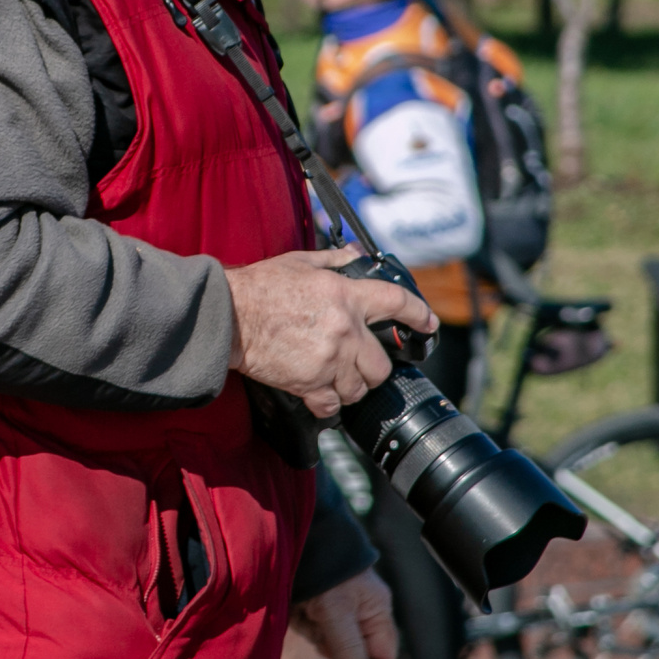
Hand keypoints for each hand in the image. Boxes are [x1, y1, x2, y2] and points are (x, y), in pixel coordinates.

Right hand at [224, 247, 437, 417]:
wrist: (230, 315)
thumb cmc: (260, 287)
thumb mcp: (300, 262)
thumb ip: (334, 260)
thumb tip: (355, 253)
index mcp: (347, 296)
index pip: (397, 304)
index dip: (419, 315)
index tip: (428, 324)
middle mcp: (345, 330)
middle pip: (381, 365)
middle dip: (374, 368)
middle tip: (360, 364)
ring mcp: (330, 360)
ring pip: (359, 387)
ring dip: (351, 386)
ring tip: (337, 379)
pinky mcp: (309, 383)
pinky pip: (332, 404)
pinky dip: (328, 404)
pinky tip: (320, 396)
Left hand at [291, 570, 396, 658]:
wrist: (302, 539)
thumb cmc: (326, 571)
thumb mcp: (337, 612)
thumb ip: (349, 648)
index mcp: (378, 612)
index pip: (382, 658)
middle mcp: (364, 612)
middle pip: (352, 653)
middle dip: (332, 647)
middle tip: (317, 624)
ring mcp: (342, 609)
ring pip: (329, 642)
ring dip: (315, 632)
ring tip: (306, 609)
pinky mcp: (321, 605)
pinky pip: (314, 628)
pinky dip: (304, 622)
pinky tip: (299, 607)